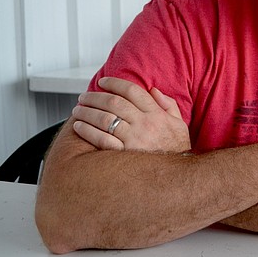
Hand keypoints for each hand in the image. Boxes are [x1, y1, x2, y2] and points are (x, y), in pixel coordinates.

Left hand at [72, 77, 190, 151]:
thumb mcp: (179, 124)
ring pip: (105, 119)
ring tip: (78, 110)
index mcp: (157, 114)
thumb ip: (168, 105)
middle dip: (95, 97)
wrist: (176, 174)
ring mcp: (134, 139)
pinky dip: (87, 131)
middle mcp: (145, 124)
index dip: (114, 83)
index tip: (102, 82)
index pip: (132, 91)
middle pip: (114, 102)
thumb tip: (153, 90)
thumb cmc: (176, 148)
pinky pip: (101, 139)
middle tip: (83, 97)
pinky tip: (78, 126)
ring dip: (87, 112)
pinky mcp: (124, 154)